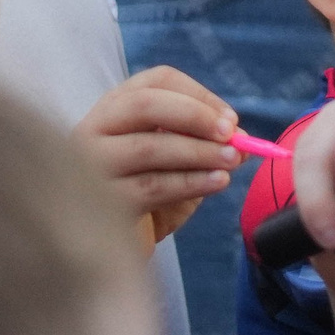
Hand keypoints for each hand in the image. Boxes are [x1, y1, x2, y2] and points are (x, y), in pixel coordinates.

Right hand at [75, 66, 239, 238]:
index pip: (156, 81)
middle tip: (231, 133)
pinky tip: (218, 182)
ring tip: (233, 160)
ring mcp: (92, 167)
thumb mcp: (176, 164)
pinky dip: (192, 182)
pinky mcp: (102, 203)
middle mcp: (93, 130)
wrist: (110, 252)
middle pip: (145, 104)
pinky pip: (153, 186)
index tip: (230, 119)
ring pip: (150, 147)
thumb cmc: (145, 197)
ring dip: (200, 151)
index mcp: (114, 110)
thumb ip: (203, 145)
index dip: (198, 95)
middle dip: (195, 115)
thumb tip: (242, 138)